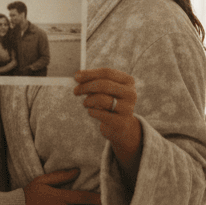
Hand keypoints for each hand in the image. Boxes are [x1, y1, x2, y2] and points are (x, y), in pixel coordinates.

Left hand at [74, 68, 142, 183]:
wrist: (126, 132)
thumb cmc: (112, 107)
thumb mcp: (107, 92)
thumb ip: (95, 82)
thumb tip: (76, 75)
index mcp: (128, 82)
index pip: (107, 72)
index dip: (90, 73)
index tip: (76, 75)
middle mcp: (131, 95)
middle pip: (103, 84)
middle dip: (85, 87)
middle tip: (75, 90)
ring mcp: (127, 110)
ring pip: (99, 99)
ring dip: (87, 101)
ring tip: (86, 104)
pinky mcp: (119, 124)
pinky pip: (98, 113)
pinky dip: (91, 112)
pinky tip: (93, 113)